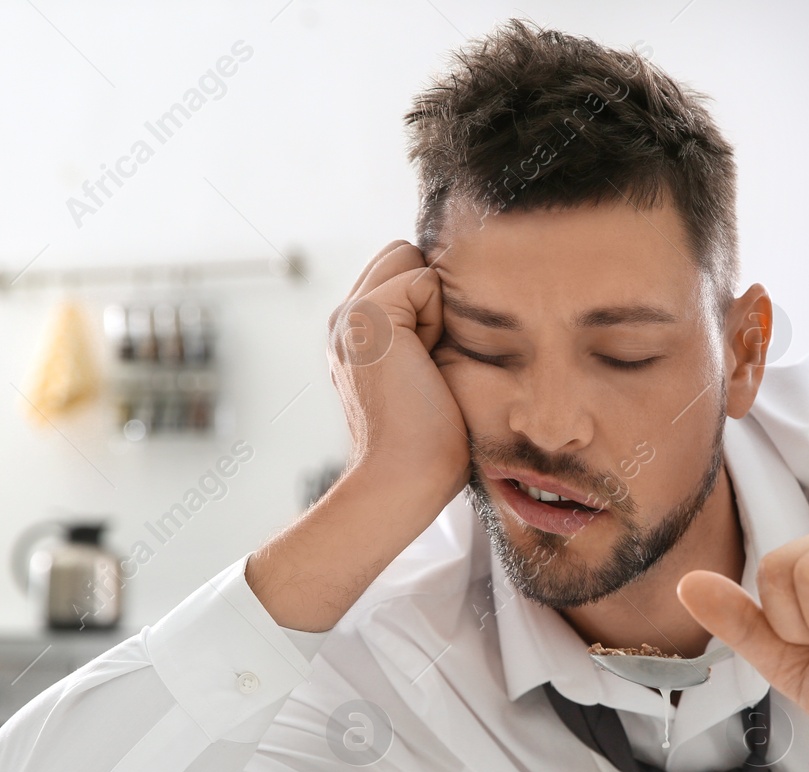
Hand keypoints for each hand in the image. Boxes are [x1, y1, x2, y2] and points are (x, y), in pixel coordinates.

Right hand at [329, 241, 469, 507]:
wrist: (404, 479)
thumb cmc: (431, 444)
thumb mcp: (428, 374)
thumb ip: (427, 333)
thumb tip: (465, 295)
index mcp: (355, 335)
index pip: (399, 271)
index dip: (428, 302)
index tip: (428, 361)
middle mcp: (343, 320)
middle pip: (402, 254)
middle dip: (429, 295)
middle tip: (428, 358)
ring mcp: (349, 315)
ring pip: (410, 258)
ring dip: (433, 306)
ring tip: (425, 360)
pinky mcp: (368, 316)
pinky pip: (423, 278)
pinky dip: (436, 316)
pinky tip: (423, 361)